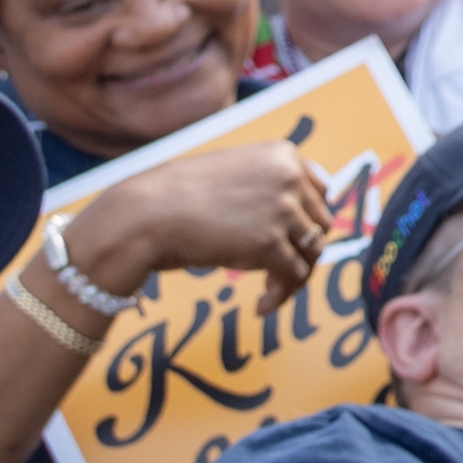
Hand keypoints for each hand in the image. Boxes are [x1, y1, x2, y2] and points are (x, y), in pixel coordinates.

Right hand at [73, 141, 333, 303]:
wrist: (143, 215)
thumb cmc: (173, 199)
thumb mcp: (229, 177)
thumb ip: (262, 188)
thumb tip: (288, 222)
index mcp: (281, 155)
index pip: (319, 191)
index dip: (309, 220)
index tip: (296, 242)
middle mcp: (289, 177)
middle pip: (319, 223)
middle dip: (301, 250)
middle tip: (278, 273)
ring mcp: (282, 208)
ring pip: (312, 251)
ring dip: (293, 277)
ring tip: (270, 294)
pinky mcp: (269, 242)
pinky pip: (293, 275)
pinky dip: (281, 296)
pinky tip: (261, 308)